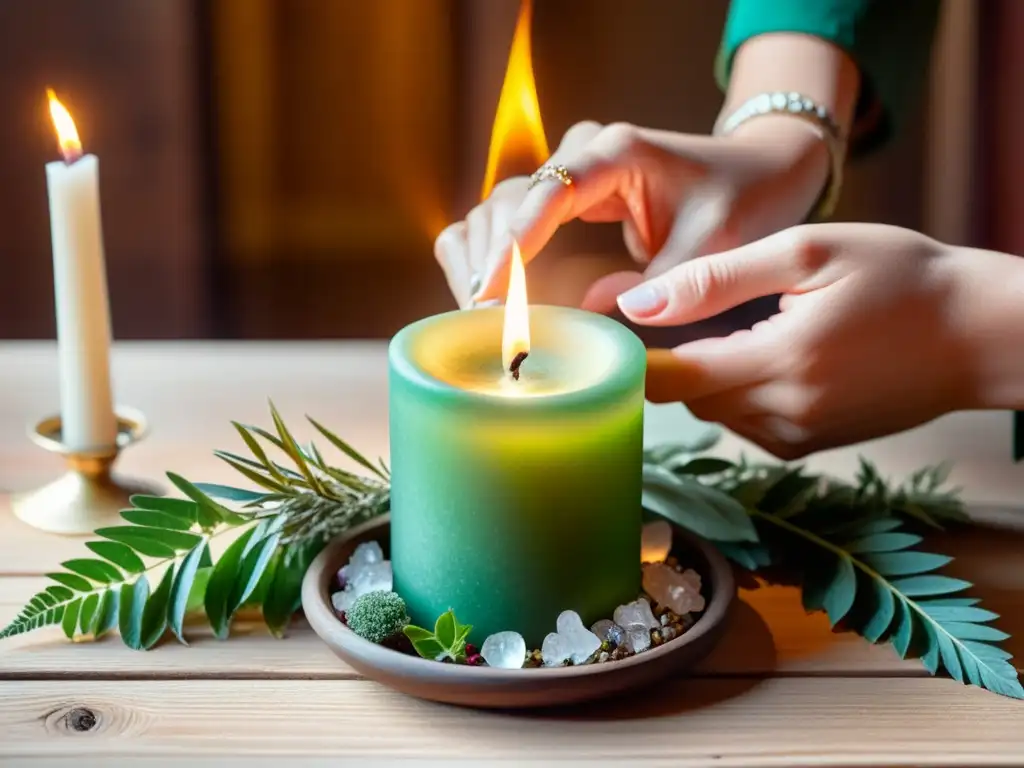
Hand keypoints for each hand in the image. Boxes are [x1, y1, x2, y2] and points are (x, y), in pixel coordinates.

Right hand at [435, 116, 830, 309]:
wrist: (763, 171)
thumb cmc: (745, 199)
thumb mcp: (713, 245)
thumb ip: (658, 283)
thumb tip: (592, 313)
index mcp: (616, 153)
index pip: (547, 195)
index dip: (513, 245)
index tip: (488, 291)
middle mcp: (584, 154)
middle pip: (510, 201)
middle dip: (491, 260)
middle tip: (484, 320)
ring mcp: (573, 172)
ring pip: (502, 209)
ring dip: (486, 259)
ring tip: (481, 314)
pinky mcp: (571, 196)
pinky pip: (516, 220)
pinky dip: (499, 256)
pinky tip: (494, 294)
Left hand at [631, 223, 1023, 458]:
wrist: (981, 334)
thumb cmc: (902, 277)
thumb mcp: (808, 253)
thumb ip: (716, 279)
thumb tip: (637, 304)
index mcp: (778, 364)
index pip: (666, 379)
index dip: (630, 356)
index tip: (612, 330)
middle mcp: (782, 416)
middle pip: (685, 394)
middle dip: (673, 355)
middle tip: (689, 306)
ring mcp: (796, 438)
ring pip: (712, 408)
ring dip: (709, 370)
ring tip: (744, 323)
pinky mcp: (808, 445)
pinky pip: (744, 419)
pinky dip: (739, 388)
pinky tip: (771, 351)